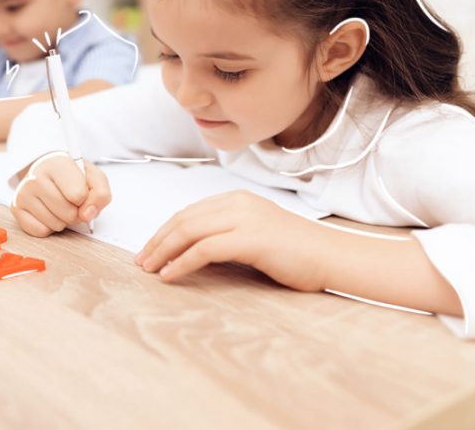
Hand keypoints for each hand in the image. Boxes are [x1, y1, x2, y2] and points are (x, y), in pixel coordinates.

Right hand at [11, 152, 110, 236]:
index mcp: (57, 164)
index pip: (79, 196)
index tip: (80, 191)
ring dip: (62, 220)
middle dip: (75, 212)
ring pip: (55, 225)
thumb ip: (101, 194)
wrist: (47, 170)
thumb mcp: (93, 178)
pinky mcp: (15, 207)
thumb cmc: (72, 176)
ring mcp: (23, 192)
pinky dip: (48, 227)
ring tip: (58, 204)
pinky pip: (41, 231)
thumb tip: (87, 215)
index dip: (86, 199)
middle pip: (68, 213)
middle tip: (70, 200)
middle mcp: (36, 177)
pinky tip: (47, 211)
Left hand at [136, 190, 327, 290]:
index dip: (165, 230)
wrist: (333, 256)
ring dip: (163, 251)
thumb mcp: (257, 234)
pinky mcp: (250, 239)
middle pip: (183, 219)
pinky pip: (204, 249)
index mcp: (237, 199)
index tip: (150, 249)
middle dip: (157, 240)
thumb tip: (195, 251)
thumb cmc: (299, 252)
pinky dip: (182, 262)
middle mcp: (237, 204)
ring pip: (188, 231)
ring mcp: (244, 219)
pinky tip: (170, 275)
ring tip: (149, 269)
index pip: (190, 212)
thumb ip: (229, 234)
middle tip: (141, 261)